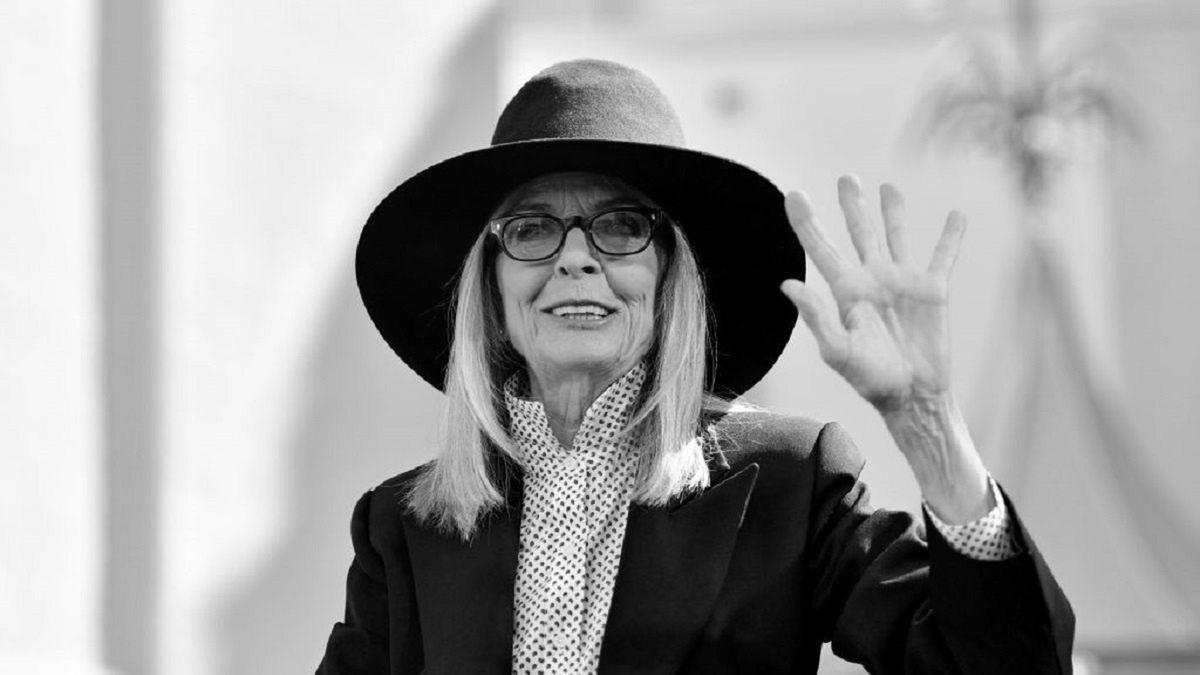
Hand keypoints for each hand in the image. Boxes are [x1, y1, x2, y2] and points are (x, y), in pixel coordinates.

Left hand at [780, 176, 965, 414]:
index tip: (792, 194)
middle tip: (847, 178)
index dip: (806, 222)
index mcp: (844, 291)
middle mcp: (872, 279)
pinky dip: (950, 236)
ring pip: (897, 236)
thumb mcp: (838, 349)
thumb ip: (816, 316)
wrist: (912, 396)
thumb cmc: (870, 379)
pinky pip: (943, 256)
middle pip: (859, 233)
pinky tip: (956, 214)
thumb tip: (787, 284)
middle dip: (852, 205)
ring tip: (888, 187)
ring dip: (894, 212)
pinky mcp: (933, 291)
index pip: (820, 249)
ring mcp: (902, 282)